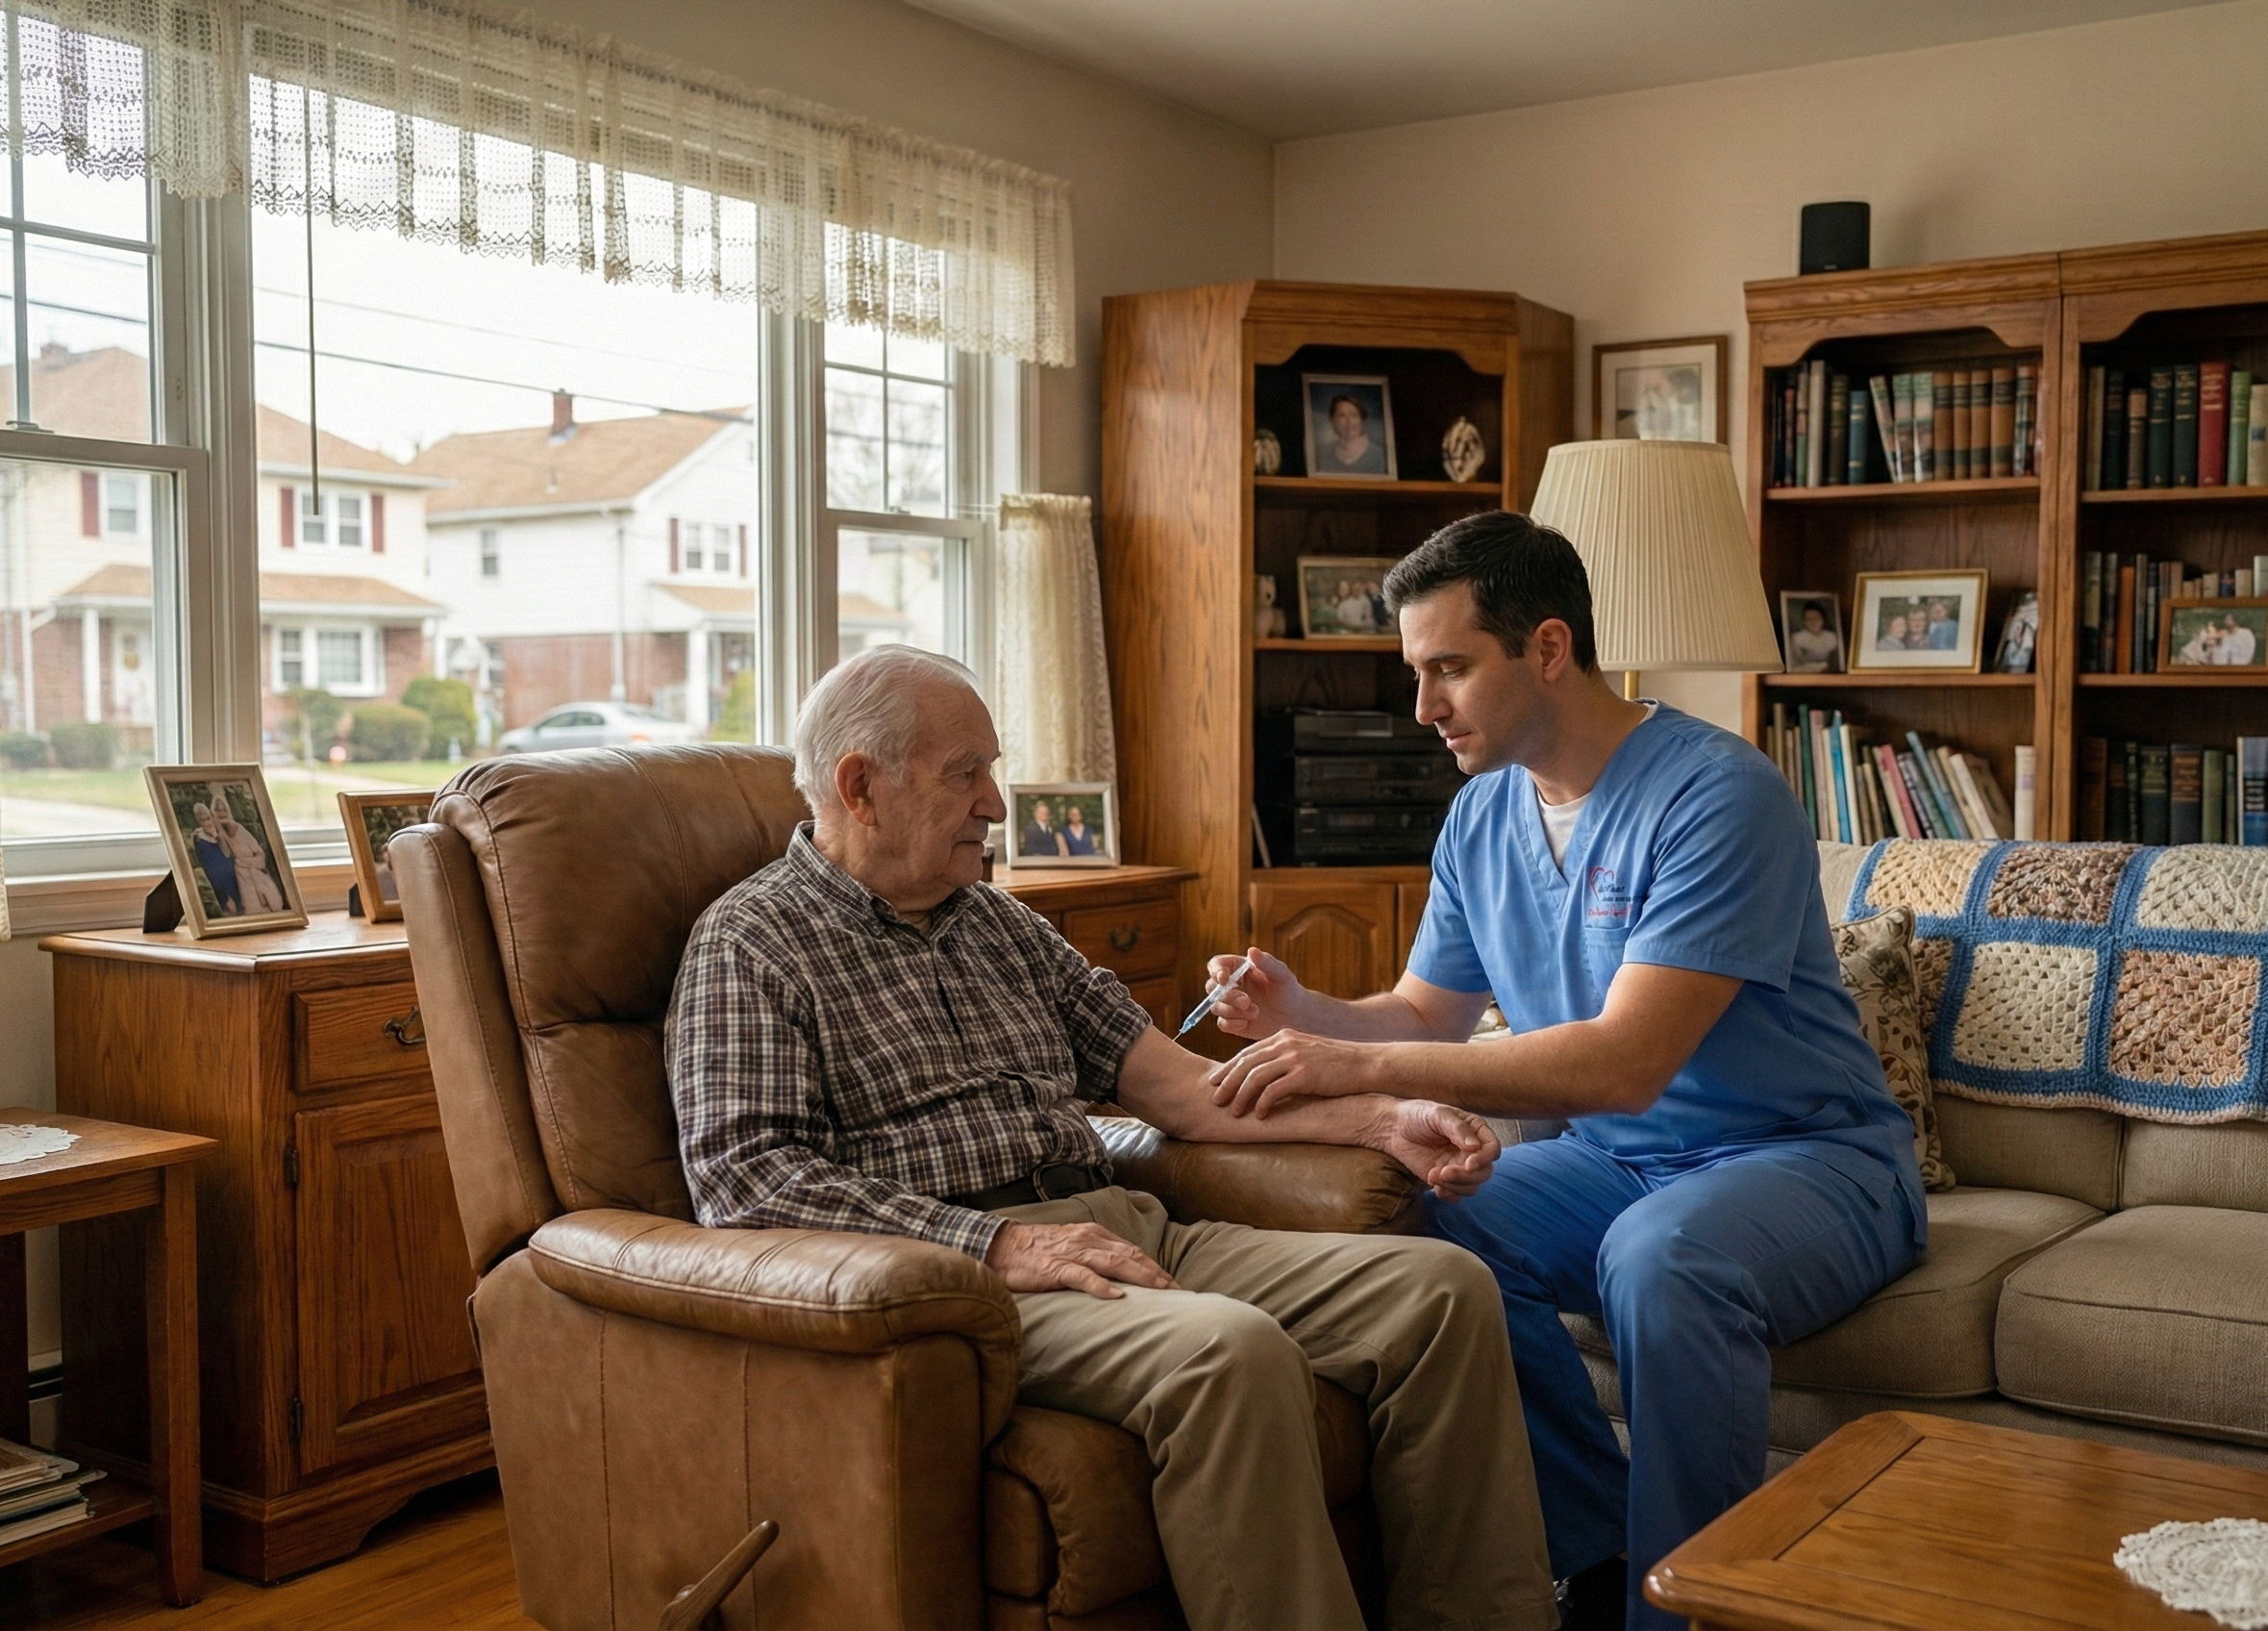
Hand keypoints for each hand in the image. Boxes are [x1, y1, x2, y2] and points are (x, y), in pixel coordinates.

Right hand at [983, 1221, 1178, 1299]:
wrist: (1001, 1247)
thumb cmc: (1037, 1251)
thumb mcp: (1072, 1246)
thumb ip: (1095, 1255)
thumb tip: (1121, 1274)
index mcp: (1093, 1234)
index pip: (1132, 1251)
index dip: (1155, 1266)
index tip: (1173, 1283)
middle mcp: (1087, 1240)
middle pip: (1131, 1256)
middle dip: (1157, 1274)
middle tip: (1178, 1291)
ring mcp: (1072, 1253)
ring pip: (1114, 1263)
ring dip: (1141, 1277)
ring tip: (1161, 1291)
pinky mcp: (1055, 1268)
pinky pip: (1082, 1276)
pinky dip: (1101, 1286)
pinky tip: (1117, 1296)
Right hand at [1203, 947, 1307, 1038]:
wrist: (1294, 1014)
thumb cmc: (1287, 989)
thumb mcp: (1281, 974)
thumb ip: (1267, 962)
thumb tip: (1251, 950)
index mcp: (1238, 969)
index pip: (1216, 965)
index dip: (1215, 970)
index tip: (1224, 978)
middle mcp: (1230, 986)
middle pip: (1211, 987)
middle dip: (1227, 995)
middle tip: (1247, 1001)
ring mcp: (1229, 1005)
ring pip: (1216, 1007)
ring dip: (1233, 1011)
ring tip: (1256, 1012)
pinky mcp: (1232, 1021)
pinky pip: (1222, 1024)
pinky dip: (1233, 1024)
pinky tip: (1248, 1022)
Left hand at [1207, 1028, 1379, 1118]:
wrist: (1366, 1064)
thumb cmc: (1338, 1064)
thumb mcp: (1307, 1054)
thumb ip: (1285, 1059)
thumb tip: (1265, 1077)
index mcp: (1284, 1037)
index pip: (1247, 1052)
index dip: (1228, 1068)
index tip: (1215, 1081)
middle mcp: (1286, 1044)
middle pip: (1246, 1063)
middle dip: (1227, 1082)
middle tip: (1215, 1099)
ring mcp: (1295, 1057)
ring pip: (1255, 1077)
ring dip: (1241, 1096)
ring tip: (1234, 1112)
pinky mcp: (1305, 1074)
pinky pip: (1274, 1090)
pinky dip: (1263, 1103)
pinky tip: (1259, 1115)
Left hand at [1377, 1100, 1498, 1200]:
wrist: (1394, 1129)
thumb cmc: (1418, 1115)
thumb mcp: (1438, 1115)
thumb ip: (1457, 1129)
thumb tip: (1474, 1146)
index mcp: (1476, 1131)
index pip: (1493, 1149)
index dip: (1485, 1159)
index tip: (1469, 1164)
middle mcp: (1472, 1151)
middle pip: (1485, 1172)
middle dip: (1466, 1177)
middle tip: (1444, 1172)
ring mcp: (1459, 1167)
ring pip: (1472, 1187)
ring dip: (1455, 1186)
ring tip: (1432, 1176)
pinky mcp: (1446, 1180)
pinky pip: (1457, 1195)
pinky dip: (1448, 1195)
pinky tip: (1433, 1184)